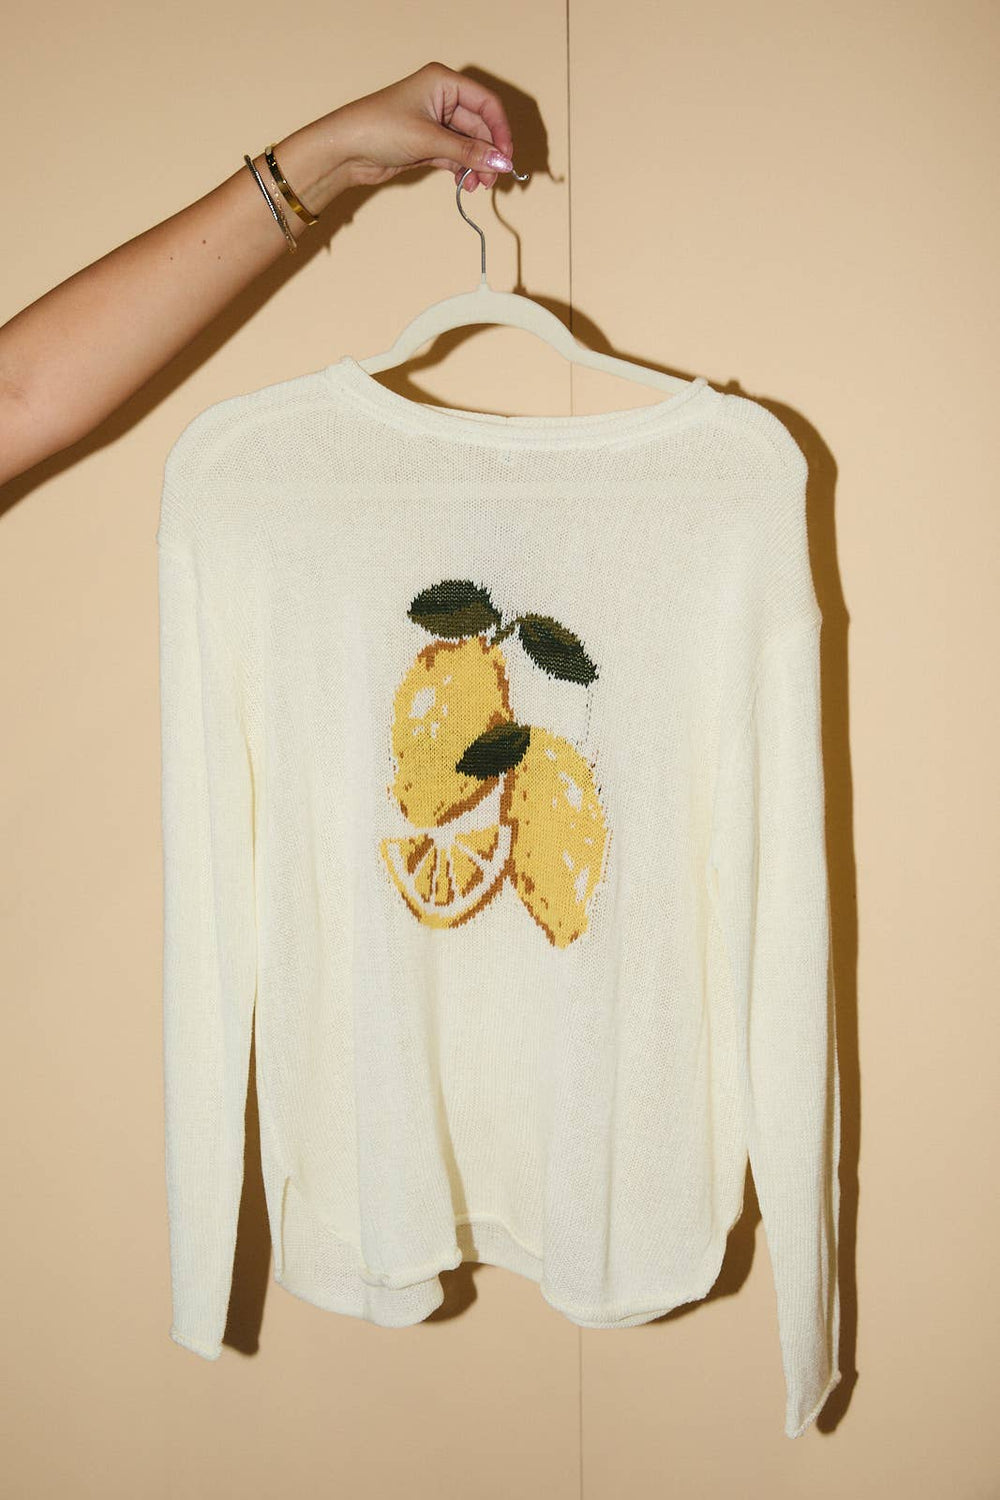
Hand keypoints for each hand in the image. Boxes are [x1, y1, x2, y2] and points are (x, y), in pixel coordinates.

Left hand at [331, 61, 515, 193]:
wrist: (345, 150)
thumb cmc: (379, 128)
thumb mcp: (429, 139)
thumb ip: (468, 151)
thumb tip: (501, 162)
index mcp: (443, 82)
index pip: (486, 104)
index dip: (500, 131)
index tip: (506, 157)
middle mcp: (441, 98)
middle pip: (479, 127)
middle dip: (488, 154)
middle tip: (494, 179)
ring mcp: (435, 122)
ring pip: (468, 144)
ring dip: (477, 166)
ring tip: (478, 186)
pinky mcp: (427, 144)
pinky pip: (456, 156)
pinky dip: (463, 170)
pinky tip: (466, 184)